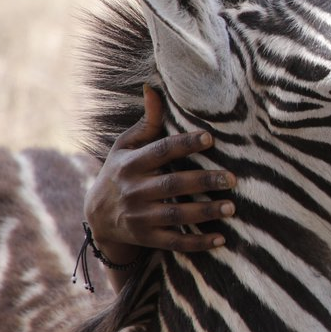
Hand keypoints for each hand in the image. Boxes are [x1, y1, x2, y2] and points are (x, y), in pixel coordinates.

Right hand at [83, 85, 235, 264]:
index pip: (160, 151)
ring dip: (205, 212)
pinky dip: (197, 243)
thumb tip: (153, 88)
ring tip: (232, 207)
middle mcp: (134, 191)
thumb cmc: (121, 172)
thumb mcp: (126, 147)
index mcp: (131, 165)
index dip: (184, 144)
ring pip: (175, 215)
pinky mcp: (146, 238)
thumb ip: (146, 123)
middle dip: (203, 181)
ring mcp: (139, 217)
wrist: (98, 217)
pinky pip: (174, 242)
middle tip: (232, 178)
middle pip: (172, 185)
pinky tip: (221, 239)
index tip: (210, 138)